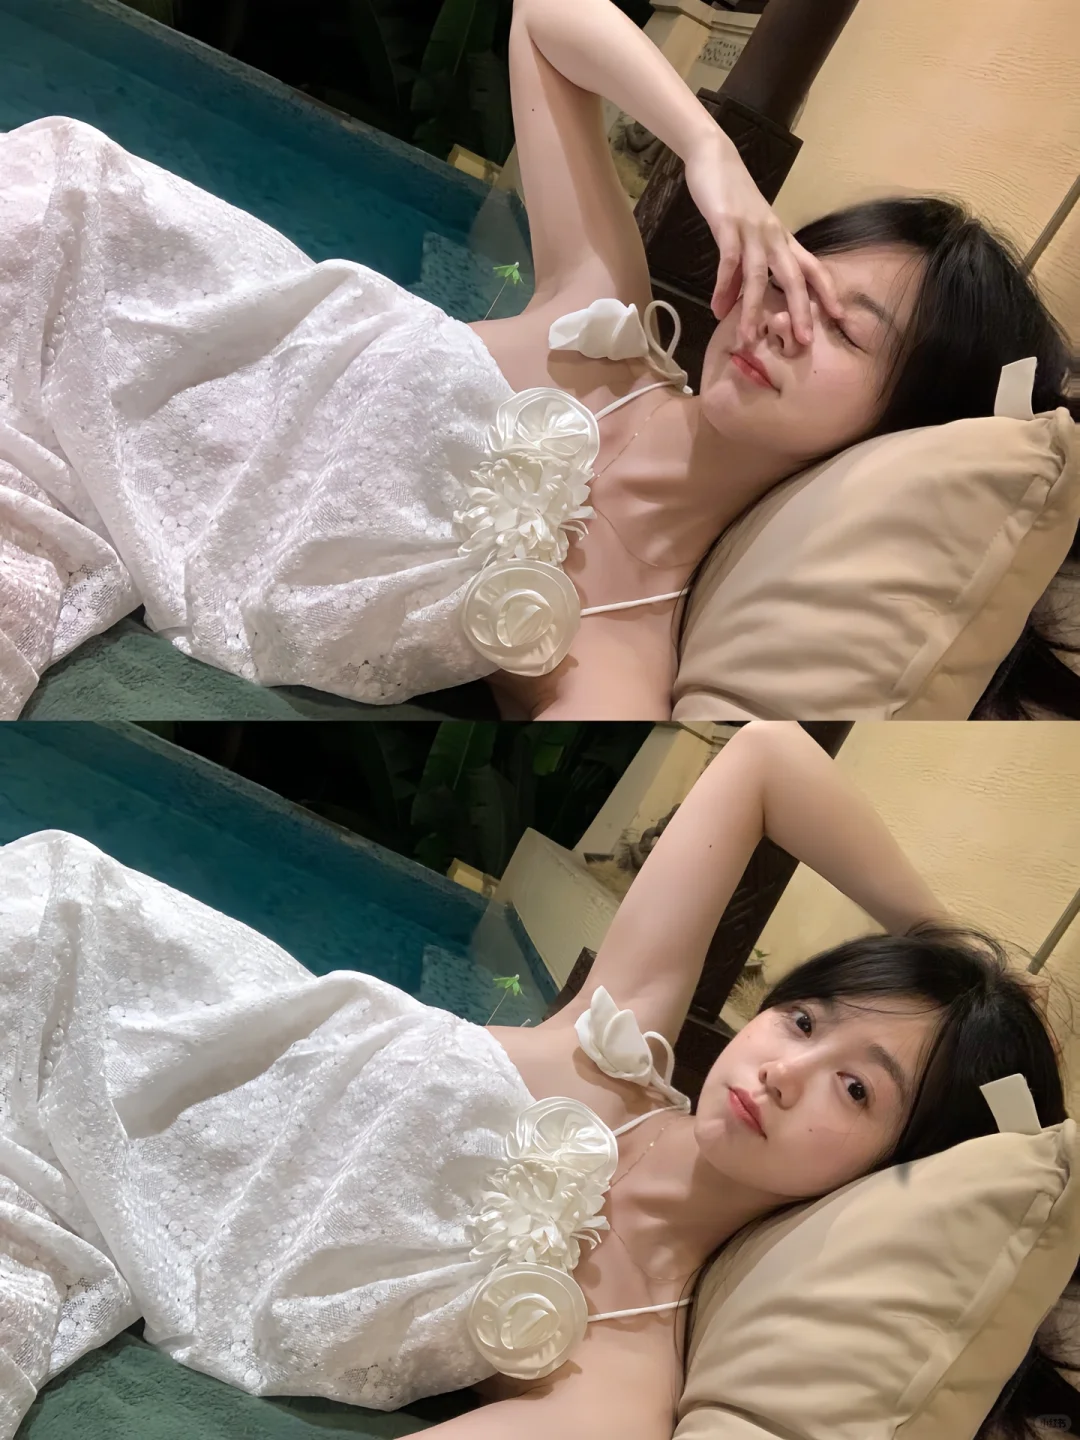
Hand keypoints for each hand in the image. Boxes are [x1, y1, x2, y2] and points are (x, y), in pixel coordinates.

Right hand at [683, 131, 843, 347]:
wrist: (714, 157)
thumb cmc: (732, 197)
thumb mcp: (743, 235)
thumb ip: (741, 269)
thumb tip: (732, 303)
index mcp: (782, 238)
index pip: (812, 266)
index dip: (827, 291)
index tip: (839, 316)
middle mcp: (773, 235)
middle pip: (794, 276)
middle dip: (801, 309)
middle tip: (804, 341)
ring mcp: (751, 230)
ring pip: (758, 276)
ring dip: (753, 309)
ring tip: (748, 338)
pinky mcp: (727, 224)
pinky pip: (729, 261)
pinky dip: (723, 286)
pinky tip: (717, 308)